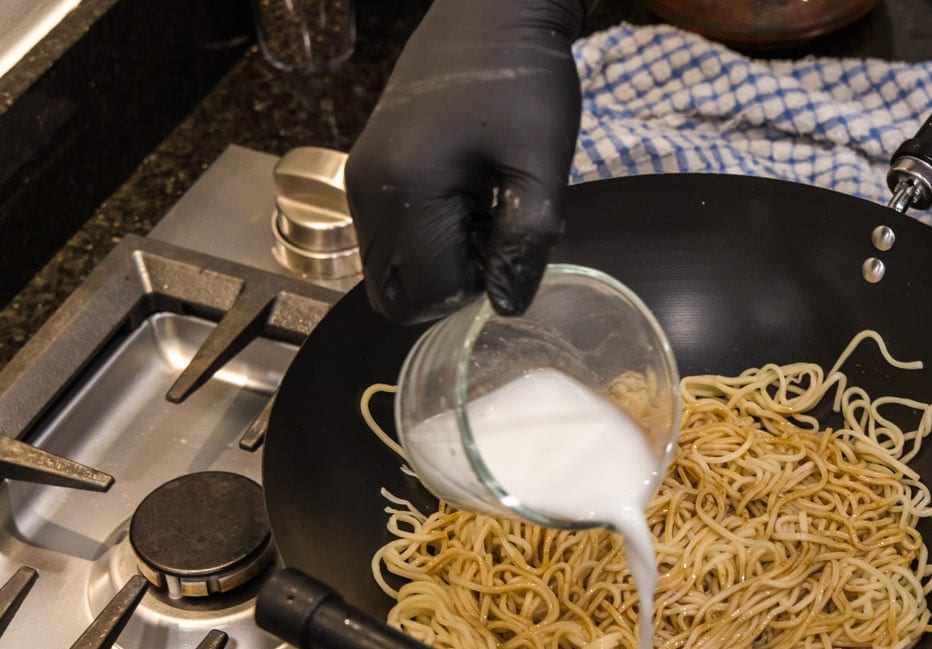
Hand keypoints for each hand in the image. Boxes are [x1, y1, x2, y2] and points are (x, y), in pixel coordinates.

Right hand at [346, 0, 584, 322]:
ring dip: (437, 262)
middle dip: (447, 285)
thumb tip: (506, 305)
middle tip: (493, 239)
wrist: (490, 14)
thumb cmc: (523, 83)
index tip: (506, 246)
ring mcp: (360, 180)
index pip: (427, 292)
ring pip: (387, 267)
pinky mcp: (366, 169)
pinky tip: (466, 200)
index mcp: (405, 191)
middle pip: (391, 291)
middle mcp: (366, 192)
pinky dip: (424, 238)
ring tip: (483, 213)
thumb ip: (525, 243)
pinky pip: (387, 235)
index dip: (473, 289)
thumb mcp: (541, 168)